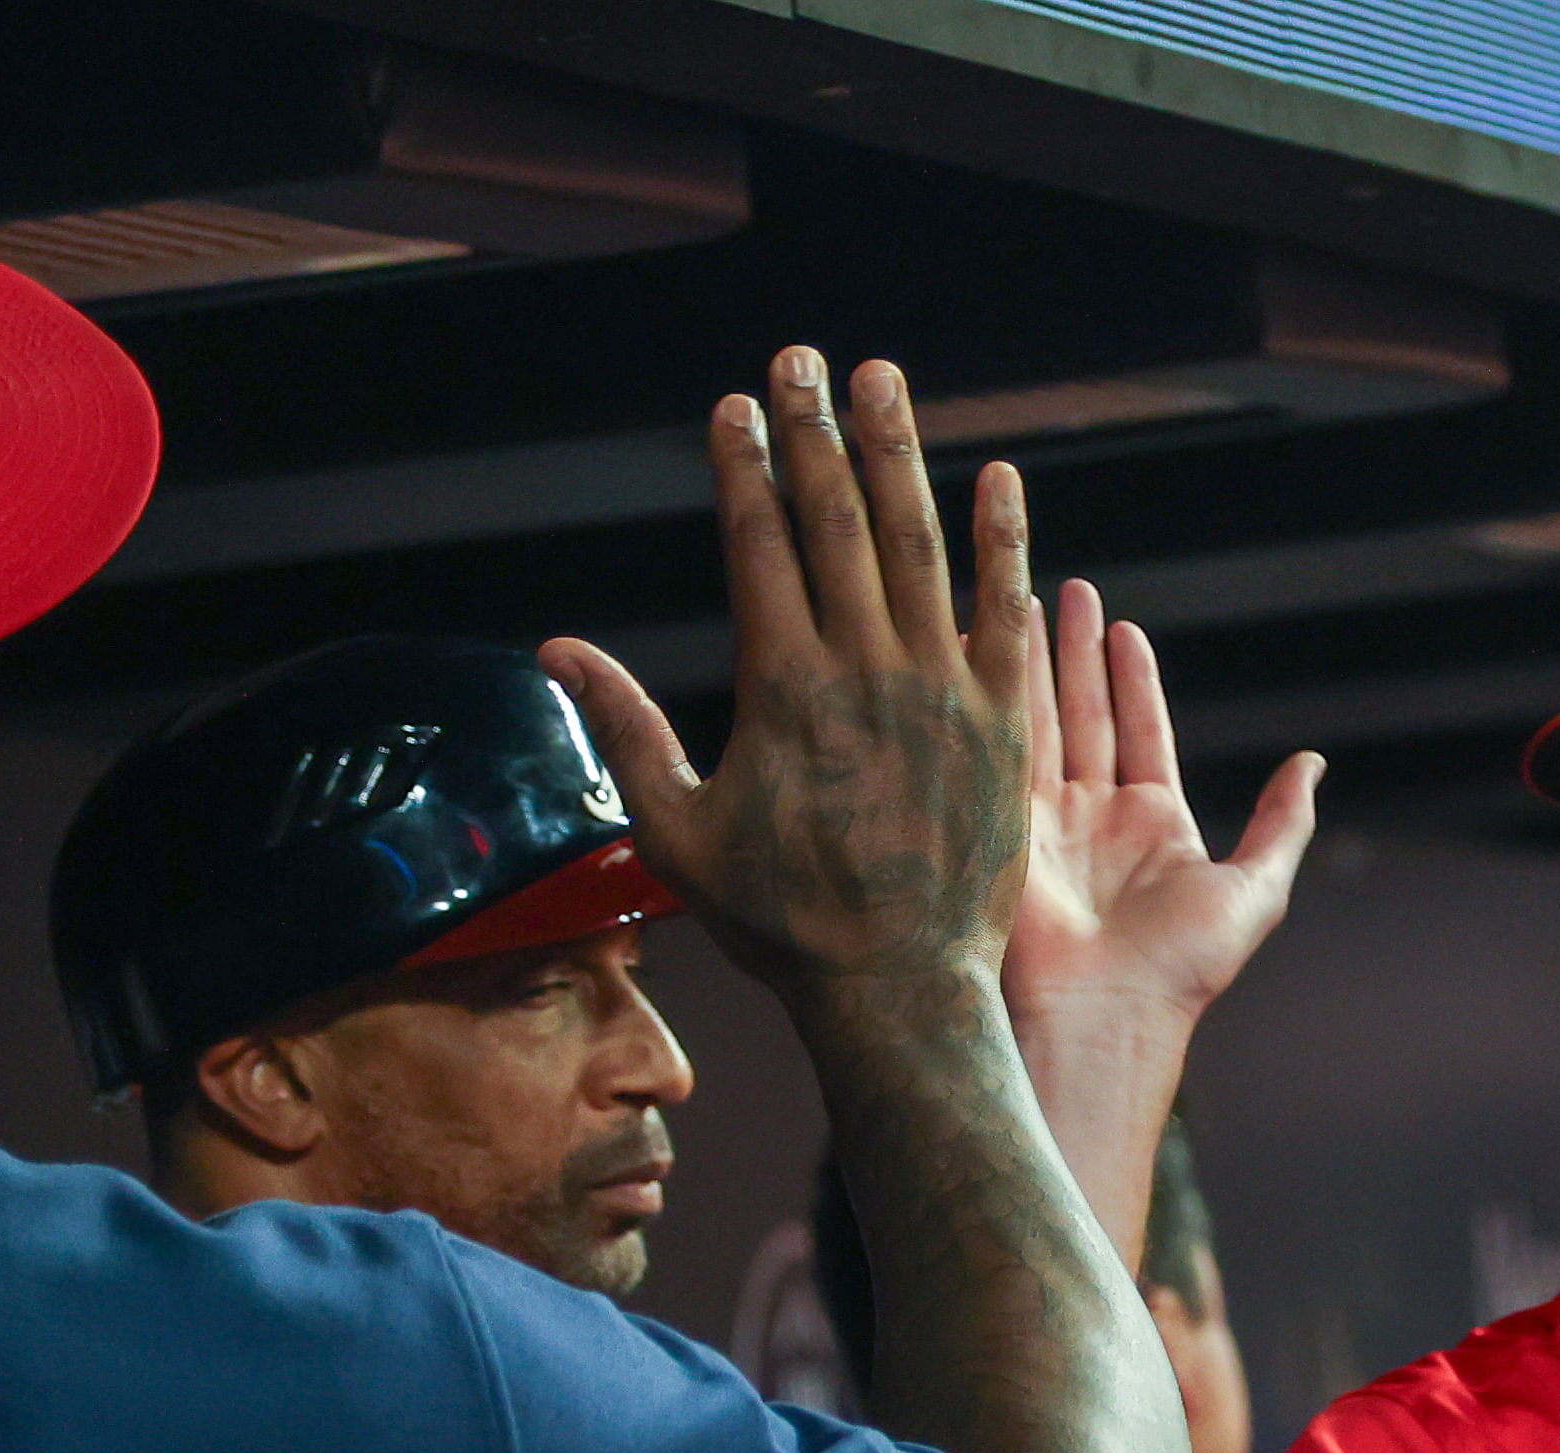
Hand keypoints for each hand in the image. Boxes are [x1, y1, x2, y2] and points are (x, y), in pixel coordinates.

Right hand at [543, 350, 1038, 997]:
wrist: (897, 988)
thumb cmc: (780, 922)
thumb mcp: (677, 831)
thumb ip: (622, 730)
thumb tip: (555, 647)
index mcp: (780, 685)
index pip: (758, 542)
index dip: (745, 466)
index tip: (736, 406)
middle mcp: (863, 668)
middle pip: (835, 519)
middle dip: (814, 430)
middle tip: (802, 358)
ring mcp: (940, 688)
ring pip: (918, 543)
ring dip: (898, 453)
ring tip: (881, 380)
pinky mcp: (1002, 721)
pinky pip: (1004, 611)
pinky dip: (1002, 541)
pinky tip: (999, 479)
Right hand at [1003, 577, 1320, 1047]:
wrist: (1102, 1015)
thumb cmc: (1182, 968)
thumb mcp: (1253, 890)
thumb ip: (1280, 824)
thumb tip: (1312, 763)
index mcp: (1154, 825)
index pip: (1141, 732)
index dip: (1133, 681)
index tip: (1125, 628)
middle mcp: (1094, 818)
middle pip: (1083, 716)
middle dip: (1074, 653)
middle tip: (1067, 591)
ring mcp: (1041, 822)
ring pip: (1037, 722)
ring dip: (1030, 663)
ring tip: (1020, 600)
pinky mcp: (997, 830)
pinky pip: (994, 751)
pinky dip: (986, 701)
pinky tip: (975, 652)